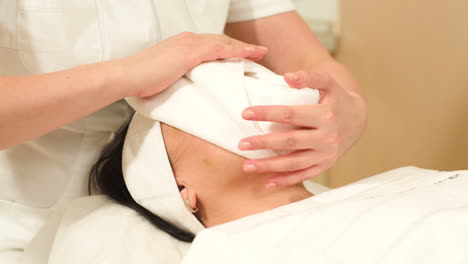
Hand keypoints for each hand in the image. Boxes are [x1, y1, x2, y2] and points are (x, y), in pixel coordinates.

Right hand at [119, 32, 267, 96]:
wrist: (128, 76)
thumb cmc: (142, 80)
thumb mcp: (165, 76)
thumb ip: (178, 76)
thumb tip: (185, 86)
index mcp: (182, 45)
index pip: (211, 44)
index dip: (228, 49)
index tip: (241, 55)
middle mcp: (188, 40)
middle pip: (221, 40)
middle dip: (239, 46)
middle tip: (257, 53)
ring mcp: (189, 44)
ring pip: (224, 43)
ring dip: (244, 47)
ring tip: (261, 53)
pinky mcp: (190, 52)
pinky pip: (220, 50)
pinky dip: (238, 51)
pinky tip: (251, 54)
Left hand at [238, 71, 366, 186]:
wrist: (358, 119)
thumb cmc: (337, 99)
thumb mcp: (328, 83)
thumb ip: (309, 77)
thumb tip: (287, 77)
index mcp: (325, 115)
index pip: (290, 115)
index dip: (267, 114)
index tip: (245, 113)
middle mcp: (326, 137)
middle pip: (289, 141)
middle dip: (263, 143)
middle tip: (241, 144)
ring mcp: (326, 154)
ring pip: (294, 163)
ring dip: (269, 166)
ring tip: (246, 166)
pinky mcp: (325, 165)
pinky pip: (303, 175)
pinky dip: (285, 180)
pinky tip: (267, 182)